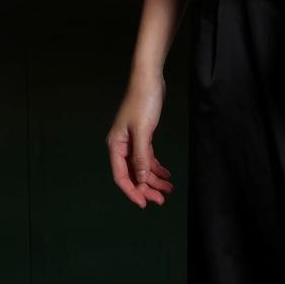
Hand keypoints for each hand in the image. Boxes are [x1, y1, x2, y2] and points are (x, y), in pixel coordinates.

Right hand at [106, 71, 173, 208]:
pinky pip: (148, 158)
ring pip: (142, 168)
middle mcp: (121, 146)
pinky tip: (166, 174)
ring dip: (154, 179)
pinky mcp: (143, 137)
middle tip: (162, 199)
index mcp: (116, 146)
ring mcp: (132, 142)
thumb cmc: (143, 102)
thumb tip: (142, 179)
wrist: (149, 80)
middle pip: (133, 175)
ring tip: (169, 189)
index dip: (132, 191)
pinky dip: (156, 167)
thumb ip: (141, 156)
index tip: (145, 203)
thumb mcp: (143, 131)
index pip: (121, 177)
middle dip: (147, 188)